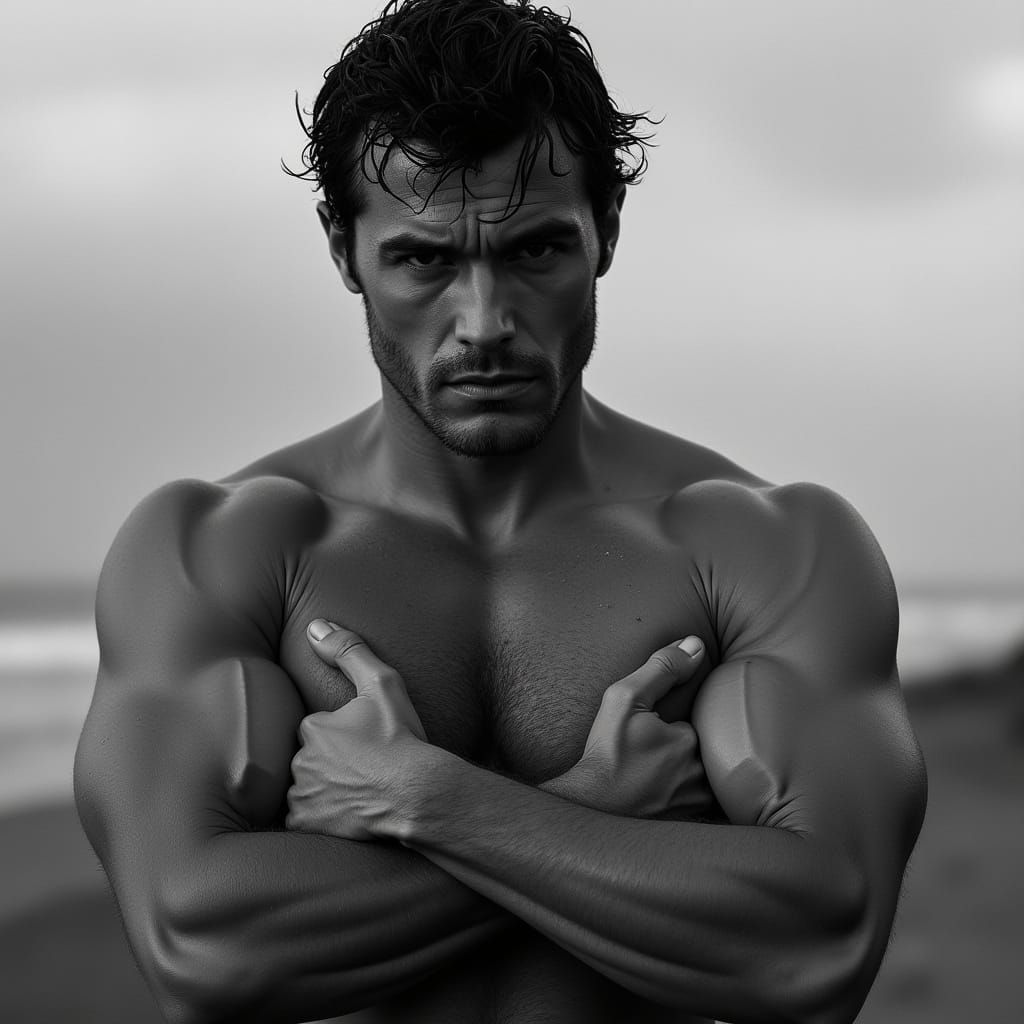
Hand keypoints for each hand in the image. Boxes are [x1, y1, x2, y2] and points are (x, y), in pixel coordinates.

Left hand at [286, 620, 443, 840]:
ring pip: (305, 787)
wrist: (418, 794)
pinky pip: (302, 818)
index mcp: (313, 726)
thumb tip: (316, 626)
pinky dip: (319, 816)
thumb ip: (349, 651)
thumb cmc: (402, 739)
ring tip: (356, 790)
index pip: (318, 728)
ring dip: (322, 788)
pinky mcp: (307, 823)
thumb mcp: (383, 684)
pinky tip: (344, 812)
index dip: (342, 735)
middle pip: (309, 757)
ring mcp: (302, 795)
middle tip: (362, 767)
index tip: (364, 742)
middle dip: (329, 761)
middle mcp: (299, 761)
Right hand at [544, 637, 716, 820]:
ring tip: (657, 772)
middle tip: (651, 753)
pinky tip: (664, 792)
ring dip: (690, 769)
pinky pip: (706, 803)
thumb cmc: (604, 752)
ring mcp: (698, 804)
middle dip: (684, 745)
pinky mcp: (692, 823)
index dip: (678, 721)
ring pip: (707, 775)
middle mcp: (701, 776)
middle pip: (706, 748)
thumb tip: (695, 645)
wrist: (589, 807)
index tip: (654, 731)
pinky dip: (690, 794)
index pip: (699, 719)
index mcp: (689, 742)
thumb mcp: (624, 699)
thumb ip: (661, 669)